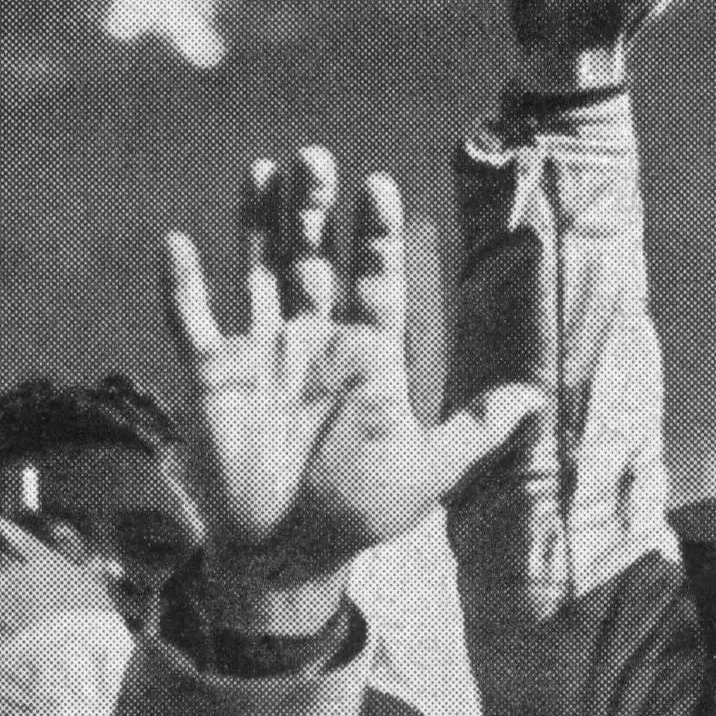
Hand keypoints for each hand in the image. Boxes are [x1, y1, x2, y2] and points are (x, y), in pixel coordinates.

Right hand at [159, 148, 537, 629]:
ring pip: (258, 269)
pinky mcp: (211, 375)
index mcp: (366, 352)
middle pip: (313, 256)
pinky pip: (189, 320)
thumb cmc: (359, 514)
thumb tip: (539, 400)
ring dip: (258, 221)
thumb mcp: (427, 472)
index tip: (380, 187)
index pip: (374, 276)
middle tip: (318, 158)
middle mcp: (313, 338)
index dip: (376, 234)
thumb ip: (477, 430)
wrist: (287, 556)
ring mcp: (260, 351)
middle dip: (316, 210)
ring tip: (266, 169)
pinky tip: (177, 244)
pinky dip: (181, 285)